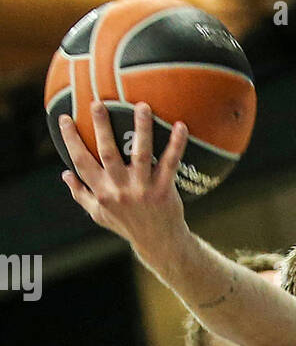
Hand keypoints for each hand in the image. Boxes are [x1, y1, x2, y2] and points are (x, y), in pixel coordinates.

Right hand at [60, 102, 188, 263]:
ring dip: (142, 129)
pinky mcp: (164, 190)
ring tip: (142, 105)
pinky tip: (181, 125)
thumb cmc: (127, 224)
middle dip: (102, 128)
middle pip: (108, 153)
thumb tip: (64, 174)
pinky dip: (176, 145)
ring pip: (142, 155)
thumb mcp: (99, 215)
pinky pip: (170, 164)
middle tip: (98, 103)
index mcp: (101, 192)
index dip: (71, 140)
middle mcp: (120, 190)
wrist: (158, 242)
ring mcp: (143, 189)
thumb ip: (81, 195)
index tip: (65, 118)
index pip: (81, 162)